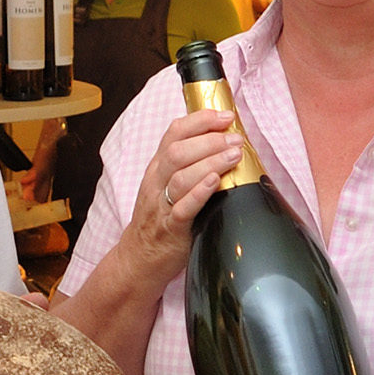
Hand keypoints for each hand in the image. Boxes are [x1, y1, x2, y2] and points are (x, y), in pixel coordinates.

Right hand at [111, 108, 243, 288]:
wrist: (138, 258)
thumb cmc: (159, 219)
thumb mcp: (165, 185)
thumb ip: (186, 164)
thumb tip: (222, 142)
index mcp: (157, 168)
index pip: (174, 133)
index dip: (200, 120)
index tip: (225, 116)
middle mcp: (157, 182)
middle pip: (178, 151)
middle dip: (210, 140)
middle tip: (235, 138)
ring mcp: (162, 205)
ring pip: (181, 176)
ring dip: (210, 161)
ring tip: (234, 154)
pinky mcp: (171, 228)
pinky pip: (183, 208)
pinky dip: (199, 192)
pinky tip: (214, 181)